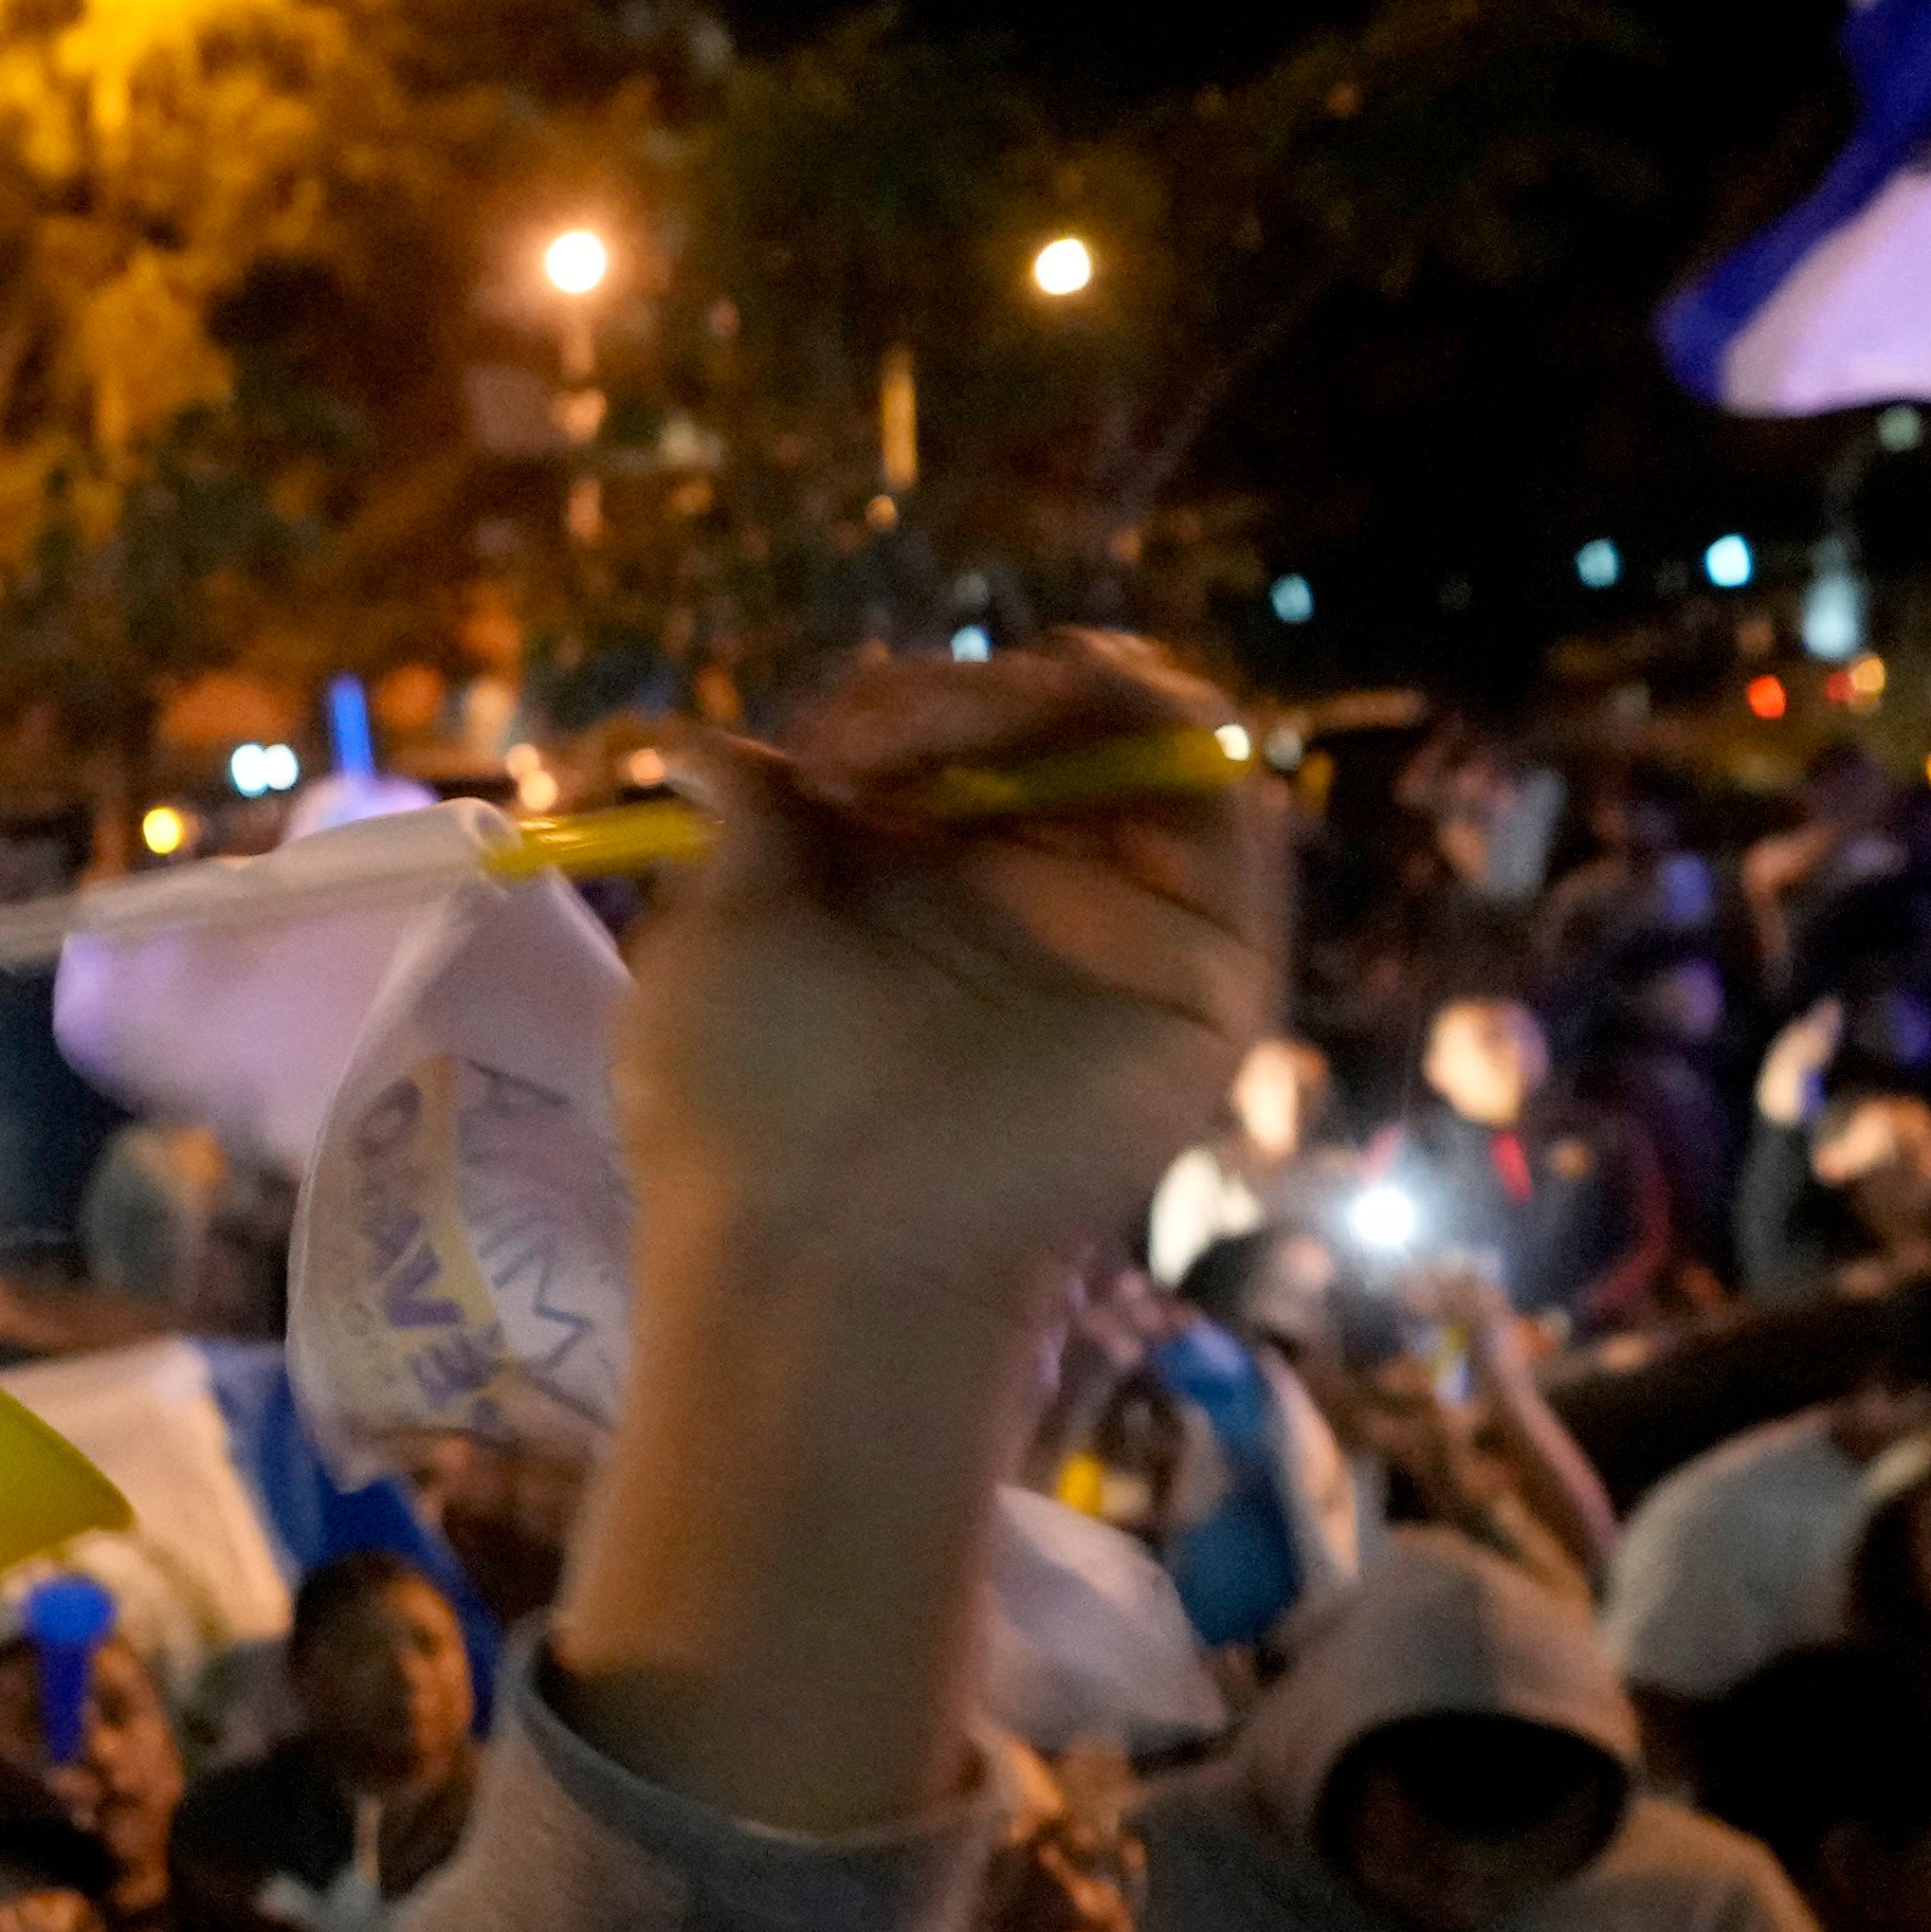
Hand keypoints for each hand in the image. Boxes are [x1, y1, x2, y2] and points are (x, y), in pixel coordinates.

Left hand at [618, 638, 1288, 1316]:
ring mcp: (1120, 928)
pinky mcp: (1207, 965)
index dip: (889, 708)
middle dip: (965, 693)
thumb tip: (702, 747)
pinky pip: (1228, 804)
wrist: (824, 1244)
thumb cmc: (744, 1106)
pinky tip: (1078, 700)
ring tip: (961, 724)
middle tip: (869, 744)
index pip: (943, 742)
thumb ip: (746, 829)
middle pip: (1049, 731)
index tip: (812, 756)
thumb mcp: (718, 939)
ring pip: (1148, 744)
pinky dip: (1170, 719)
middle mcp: (1022, 901)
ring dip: (1065, 687)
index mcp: (908, 892)